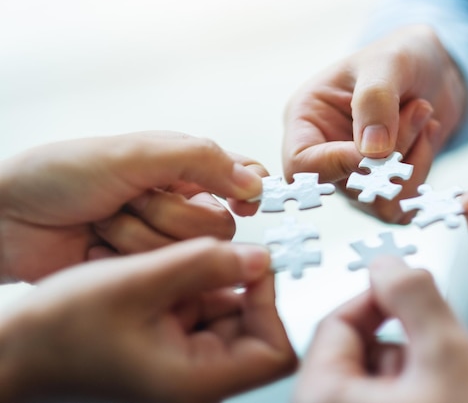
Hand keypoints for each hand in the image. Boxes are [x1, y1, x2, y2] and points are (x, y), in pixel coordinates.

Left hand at [0, 131, 266, 281]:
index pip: (242, 177)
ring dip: (138, 235)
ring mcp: (160, 240)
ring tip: (104, 221)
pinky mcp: (142, 271)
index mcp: (184, 168)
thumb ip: (200, 160)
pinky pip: (159, 273)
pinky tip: (98, 245)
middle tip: (130, 200)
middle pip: (217, 225)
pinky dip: (123, 258)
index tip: (243, 202)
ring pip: (187, 252)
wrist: (8, 219)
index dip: (249, 192)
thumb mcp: (135, 153)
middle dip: (168, 214)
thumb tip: (254, 183)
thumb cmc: (63, 175)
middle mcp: (179, 203)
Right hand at [0, 238, 295, 401]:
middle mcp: (196, 376)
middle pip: (255, 330)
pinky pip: (201, 310)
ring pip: (228, 314)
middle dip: (240, 286)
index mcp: (195, 379)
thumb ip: (203, 266)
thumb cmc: (58, 331)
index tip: (253, 265)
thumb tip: (260, 258)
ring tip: (171, 267)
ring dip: (211, 283)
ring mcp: (183, 361)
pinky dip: (190, 286)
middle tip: (214, 254)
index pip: (275, 351)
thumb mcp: (137, 283)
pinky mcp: (169, 344)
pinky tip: (159, 273)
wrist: (13, 350)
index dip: (274, 306)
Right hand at [283, 25, 466, 222]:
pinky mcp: (383, 188)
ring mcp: (354, 175)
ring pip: (378, 198)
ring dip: (411, 160)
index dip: (336, 164)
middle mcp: (325, 153)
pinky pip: (401, 203)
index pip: (300, 166)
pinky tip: (427, 135)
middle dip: (391, 153)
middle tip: (418, 107)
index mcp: (307, 120)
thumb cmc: (401, 56)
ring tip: (422, 113)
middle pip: (347, 184)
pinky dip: (422, 170)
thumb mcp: (387, 61)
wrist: (435, 69)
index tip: (378, 145)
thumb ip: (375, 100)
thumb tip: (372, 153)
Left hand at [292, 257, 467, 402]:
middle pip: (357, 353)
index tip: (408, 290)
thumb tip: (388, 264)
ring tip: (452, 395)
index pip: (336, 323)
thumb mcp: (449, 358)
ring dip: (417, 374)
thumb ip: (414, 298)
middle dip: (406, 345)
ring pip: (377, 380)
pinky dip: (418, 397)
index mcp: (323, 402)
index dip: (379, 298)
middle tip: (441, 357)